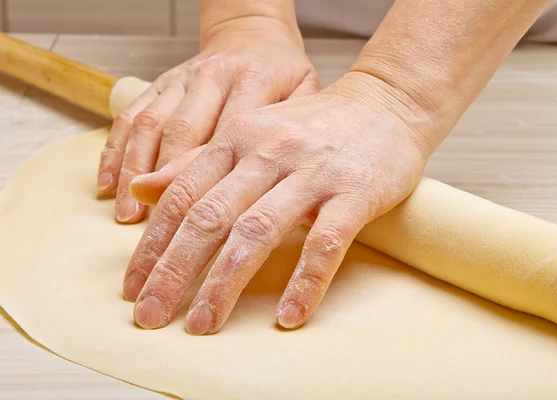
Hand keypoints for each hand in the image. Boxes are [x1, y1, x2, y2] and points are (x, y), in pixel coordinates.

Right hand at [97, 17, 318, 222]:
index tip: (199, 224)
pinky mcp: (159, 82)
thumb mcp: (305, 93)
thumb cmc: (284, 73)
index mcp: (253, 80)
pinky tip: (107, 184)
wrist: (252, 32)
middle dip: (166, 185)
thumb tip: (279, 186)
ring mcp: (181, 79)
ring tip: (127, 214)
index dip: (211, 182)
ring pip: (150, 126)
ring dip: (135, 173)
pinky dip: (115, 150)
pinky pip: (130, 115)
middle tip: (158, 229)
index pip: (227, 137)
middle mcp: (212, 77)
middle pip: (182, 134)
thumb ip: (292, 131)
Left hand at [122, 72, 432, 333]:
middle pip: (211, 216)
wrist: (386, 103)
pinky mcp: (355, 193)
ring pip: (259, 231)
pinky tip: (289, 316)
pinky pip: (326, 243)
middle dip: (175, 270)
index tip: (133, 287)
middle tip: (152, 316)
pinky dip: (305, 282)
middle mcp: (269, 152)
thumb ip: (199, 163)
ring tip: (203, 324)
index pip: (183, 195)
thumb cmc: (314, 127)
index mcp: (238, 137)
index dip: (153, 244)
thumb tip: (141, 189)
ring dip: (225, 282)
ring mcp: (312, 172)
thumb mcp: (250, 133)